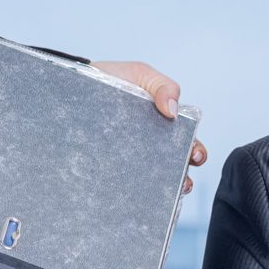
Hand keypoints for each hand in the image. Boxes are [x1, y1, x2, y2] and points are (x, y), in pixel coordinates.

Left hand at [91, 60, 206, 194]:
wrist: (72, 84)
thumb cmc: (112, 78)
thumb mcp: (141, 74)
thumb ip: (163, 86)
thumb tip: (173, 111)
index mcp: (164, 127)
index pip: (186, 144)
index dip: (196, 151)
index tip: (195, 155)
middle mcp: (151, 147)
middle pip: (174, 167)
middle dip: (184, 176)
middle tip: (182, 180)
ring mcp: (131, 159)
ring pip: (153, 180)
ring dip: (163, 189)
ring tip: (163, 192)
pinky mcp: (111, 167)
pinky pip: (123, 183)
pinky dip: (132, 192)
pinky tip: (132, 194)